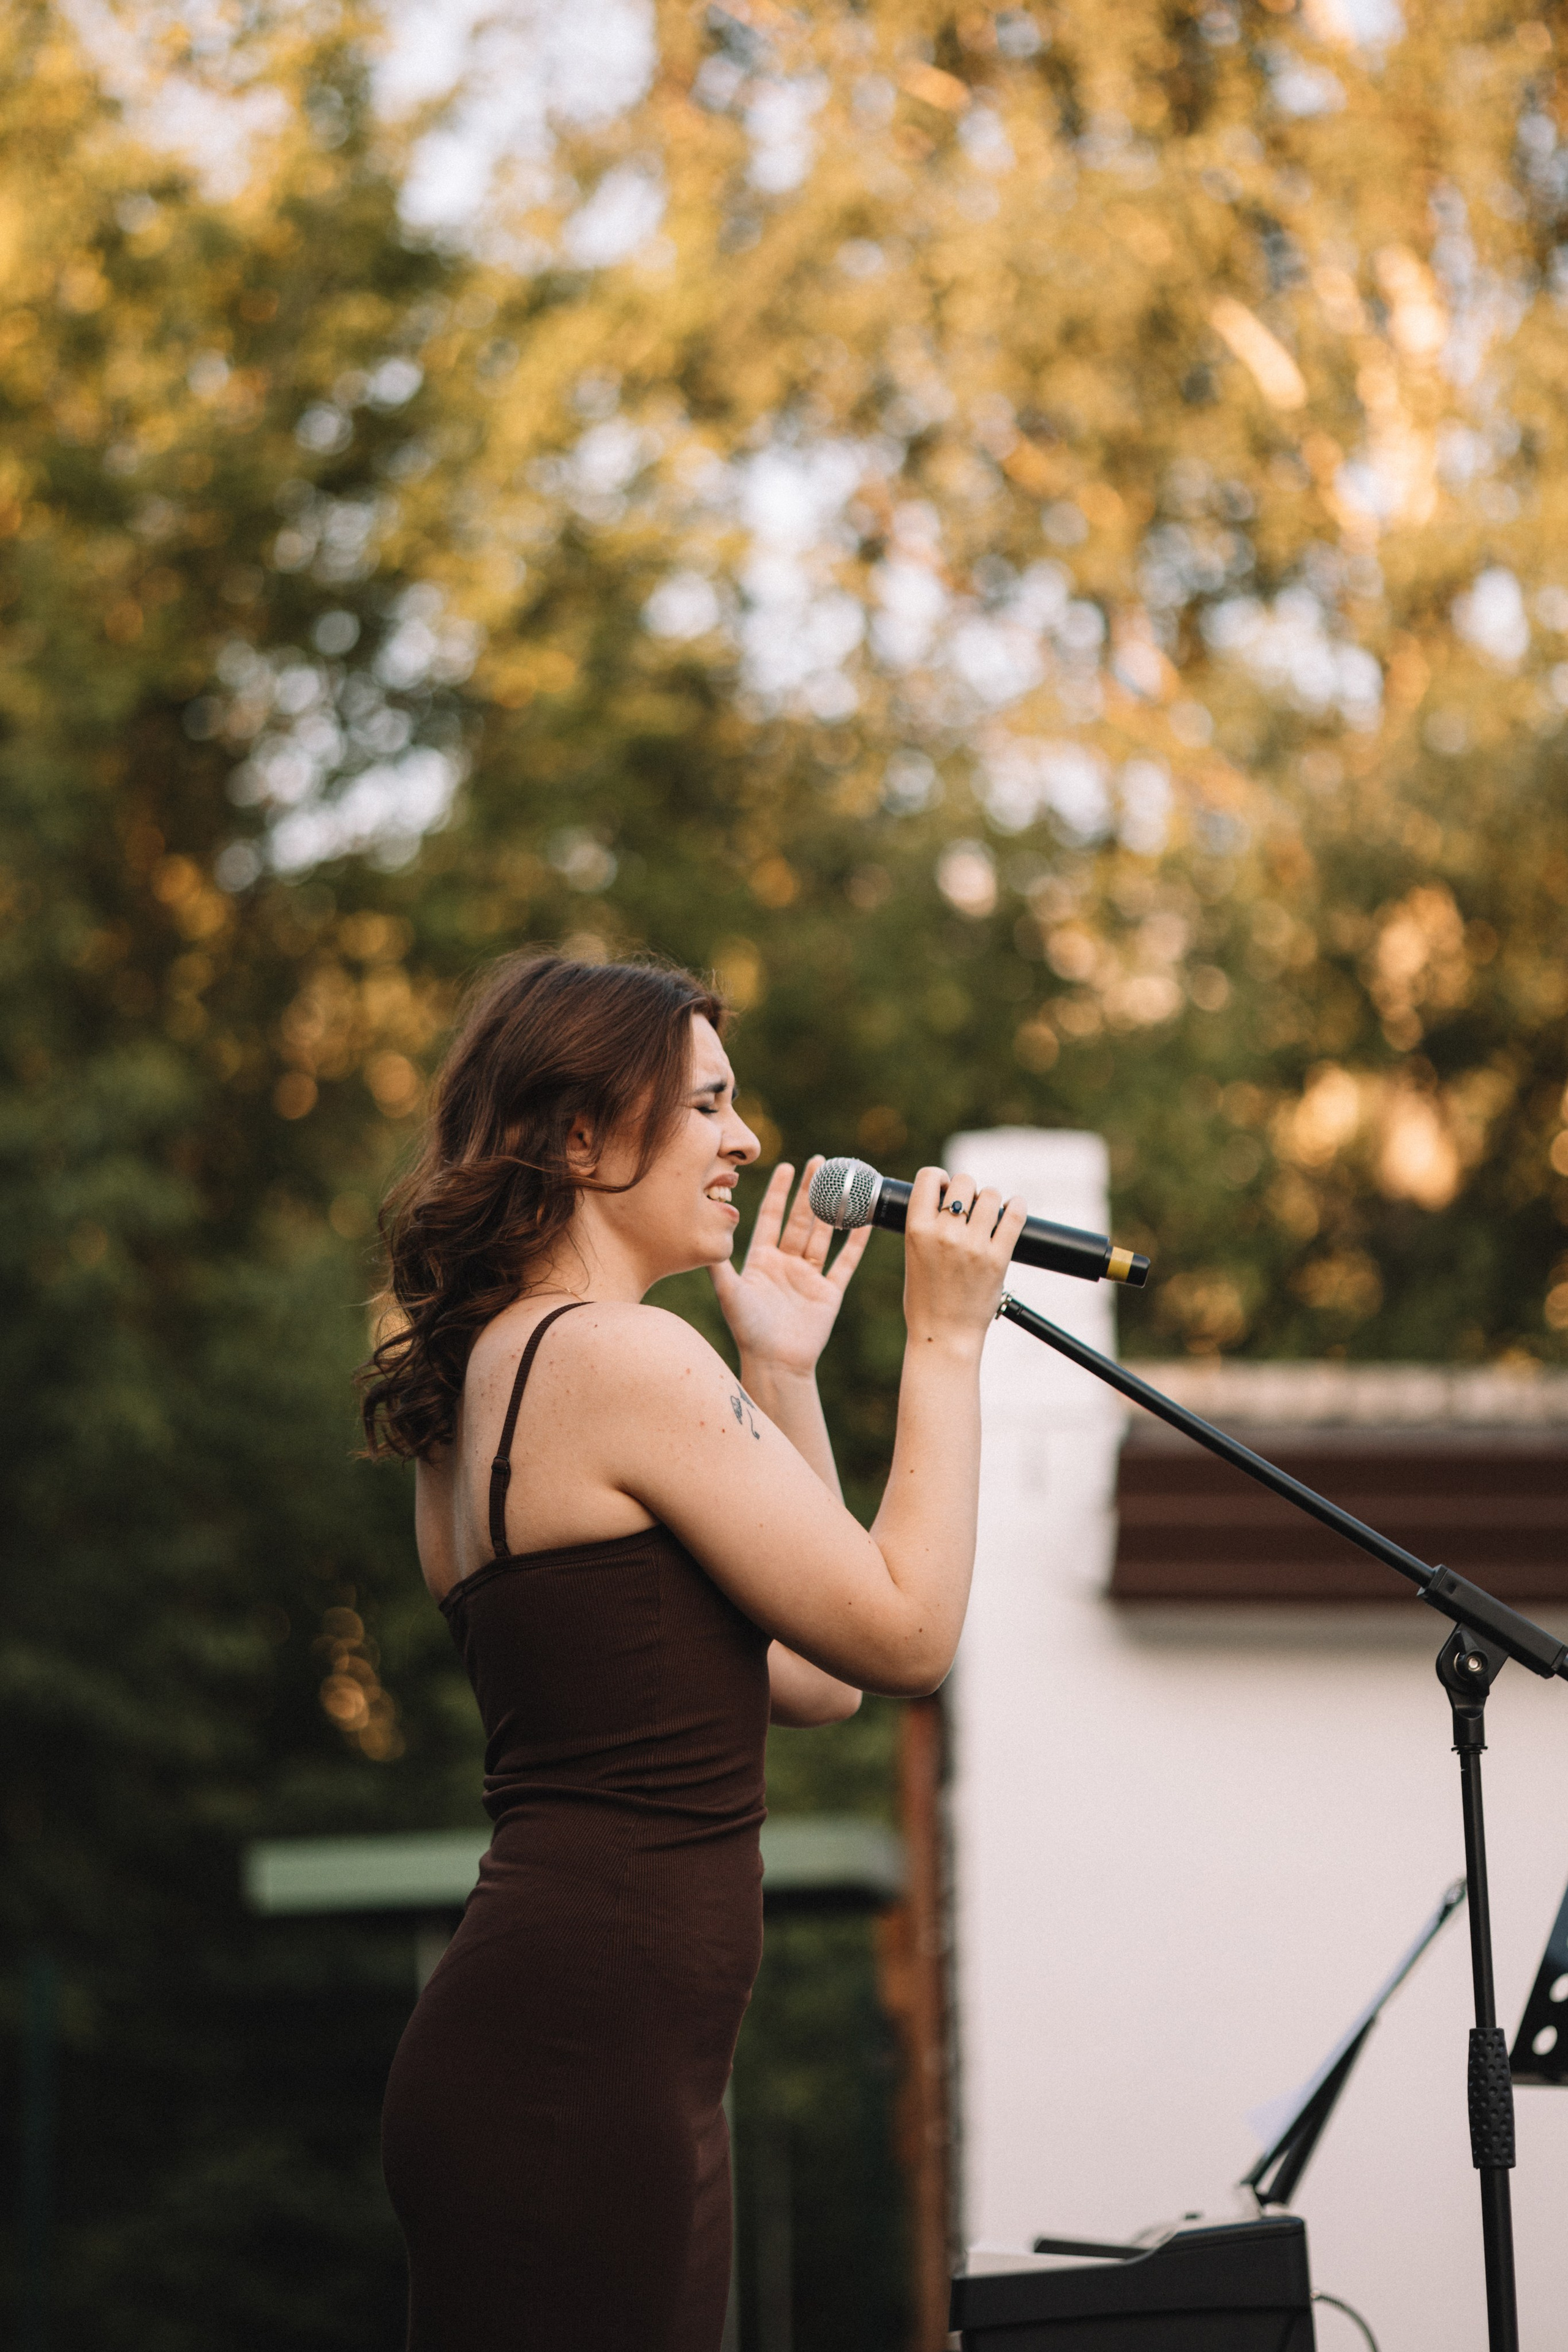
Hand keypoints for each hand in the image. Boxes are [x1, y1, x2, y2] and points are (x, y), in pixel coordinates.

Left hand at [710, 1157, 870, 1377]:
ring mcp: (809, 1277)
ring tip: (844, 1181)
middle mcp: (786, 1264)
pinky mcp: (829, 1292)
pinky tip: (864, 1220)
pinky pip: (845, 1262)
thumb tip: (705, 1228)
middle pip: (800, 1220)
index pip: (771, 1217)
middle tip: (820, 1162)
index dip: (779, 1193)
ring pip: (823, 1235)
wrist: (775, 1364)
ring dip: (833, 1209)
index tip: (787, 1166)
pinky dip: (856, 1242)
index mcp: (761, 1260)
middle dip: (809, 1191)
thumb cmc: (747, 1330)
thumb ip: (719, 1262)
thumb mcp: (729, 1292)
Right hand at [901, 1166, 1027, 1353]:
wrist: (944, 1334)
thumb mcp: (913, 1255)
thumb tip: (950, 1197)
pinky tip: (1014, 1207)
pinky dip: (1017, 1206)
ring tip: (989, 1213)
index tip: (946, 1187)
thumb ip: (927, 1225)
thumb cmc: (926, 1298)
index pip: (928, 1178)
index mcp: (917, 1230)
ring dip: (991, 1200)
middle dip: (968, 1189)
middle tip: (969, 1206)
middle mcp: (944, 1234)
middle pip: (964, 1182)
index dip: (940, 1177)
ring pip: (990, 1195)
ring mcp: (973, 1246)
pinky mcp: (997, 1258)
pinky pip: (1014, 1216)